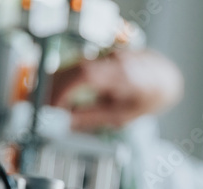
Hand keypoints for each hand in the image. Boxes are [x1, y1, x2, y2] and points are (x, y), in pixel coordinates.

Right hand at [49, 49, 183, 129]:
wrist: (161, 78)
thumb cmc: (144, 98)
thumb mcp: (120, 116)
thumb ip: (91, 118)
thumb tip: (65, 123)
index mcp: (122, 74)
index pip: (85, 75)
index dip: (64, 90)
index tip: (51, 107)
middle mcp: (112, 58)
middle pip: (73, 68)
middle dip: (53, 89)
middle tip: (41, 109)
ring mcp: (104, 53)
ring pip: (71, 65)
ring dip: (54, 84)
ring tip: (46, 106)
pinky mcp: (98, 53)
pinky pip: (74, 64)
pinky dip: (62, 79)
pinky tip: (56, 94)